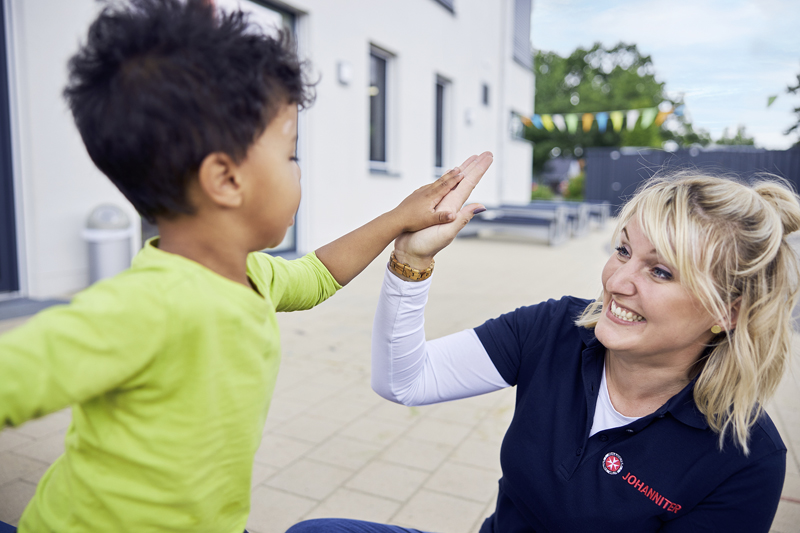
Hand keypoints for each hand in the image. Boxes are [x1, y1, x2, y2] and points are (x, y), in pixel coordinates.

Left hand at [389, 167, 466, 233]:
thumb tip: (454, 215)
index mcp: (431, 197)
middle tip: (459, 168)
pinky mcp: (415, 196)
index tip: (463, 174)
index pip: (446, 186)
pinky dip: (433, 184)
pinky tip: (432, 186)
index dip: (456, 180)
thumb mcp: (429, 221)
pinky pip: (427, 187)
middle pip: (441, 181)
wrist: (395, 219)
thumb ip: (442, 217)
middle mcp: (425, 192)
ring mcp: (419, 193)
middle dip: (451, 175)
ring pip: (434, 183)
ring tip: (449, 174)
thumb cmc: (411, 221)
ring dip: (443, 178)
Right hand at [394, 152, 492, 267]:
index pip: (469, 184)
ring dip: (464, 171)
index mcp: (453, 208)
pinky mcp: (431, 209)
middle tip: (487, 153)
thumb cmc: (426, 246)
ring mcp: (441, 207)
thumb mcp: (446, 233)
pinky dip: (448, 181)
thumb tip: (482, 206)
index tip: (488, 157)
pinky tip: (451, 178)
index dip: (478, 170)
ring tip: (472, 159)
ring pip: (454, 183)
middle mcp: (449, 205)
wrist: (411, 254)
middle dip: (476, 167)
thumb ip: (462, 219)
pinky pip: (442, 190)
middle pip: (465, 181)